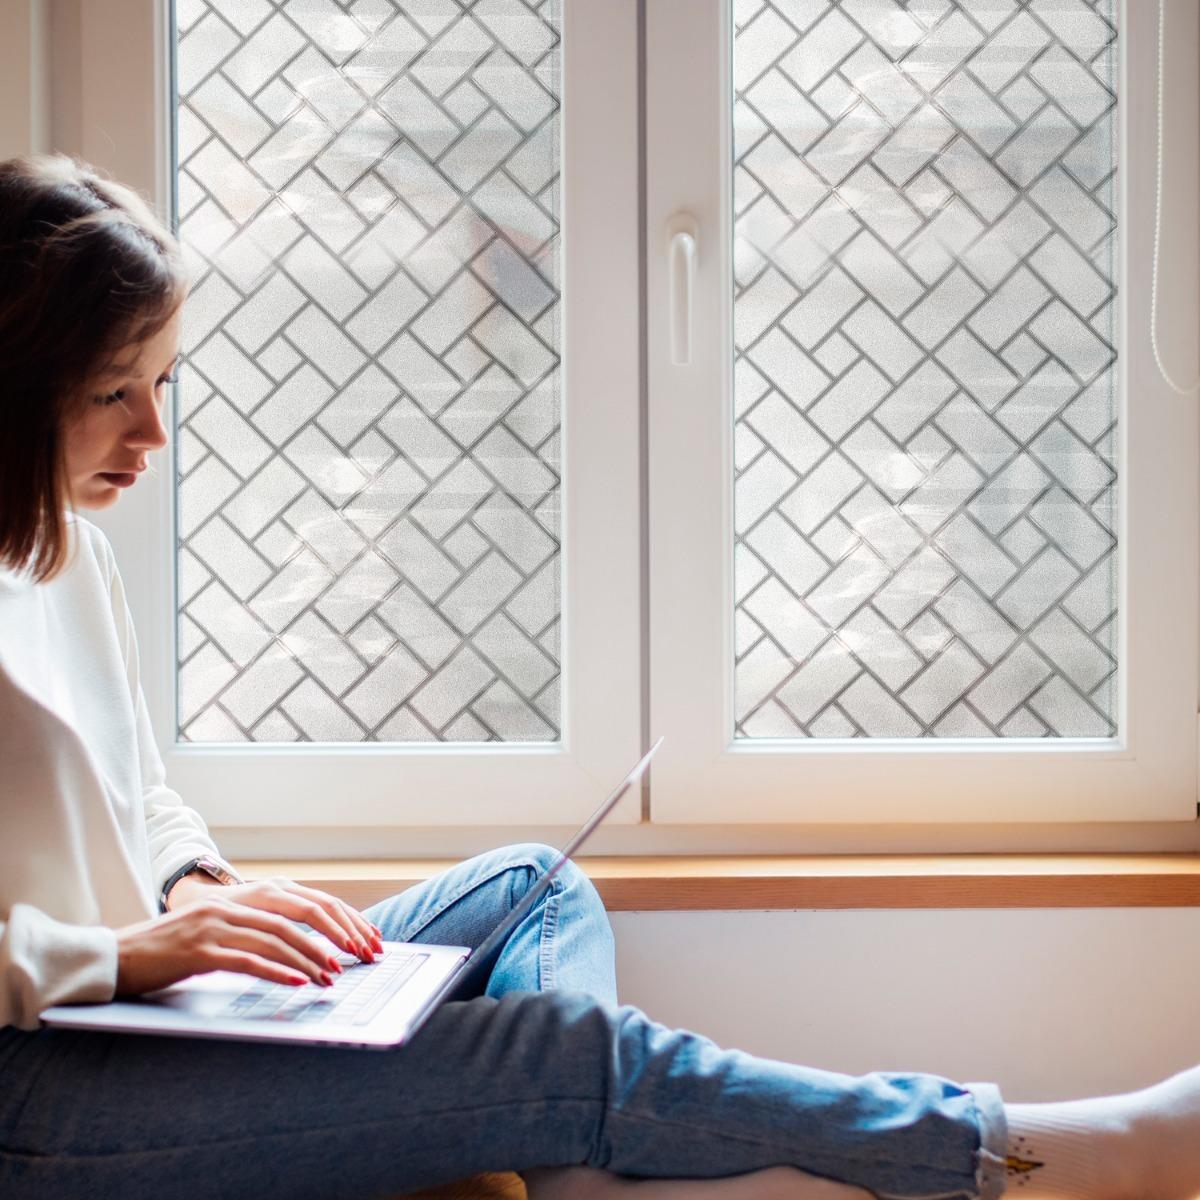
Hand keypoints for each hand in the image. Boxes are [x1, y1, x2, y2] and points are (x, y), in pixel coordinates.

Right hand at [114, 879, 383, 997]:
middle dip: (326, 941)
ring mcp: (214, 927)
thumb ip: (244, 937)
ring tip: (330, 977)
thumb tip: (286, 955)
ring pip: (274, 940)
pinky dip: (276, 971)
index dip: (327, 923)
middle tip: (351, 961)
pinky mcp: (199, 951)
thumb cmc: (165, 953)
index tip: (353, 941)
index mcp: (235, 902)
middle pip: (291, 921)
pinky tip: (296, 982)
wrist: (115, 956)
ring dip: (307, 959)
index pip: (294, 907)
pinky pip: (246, 960)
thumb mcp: (211, 936)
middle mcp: (228, 908)